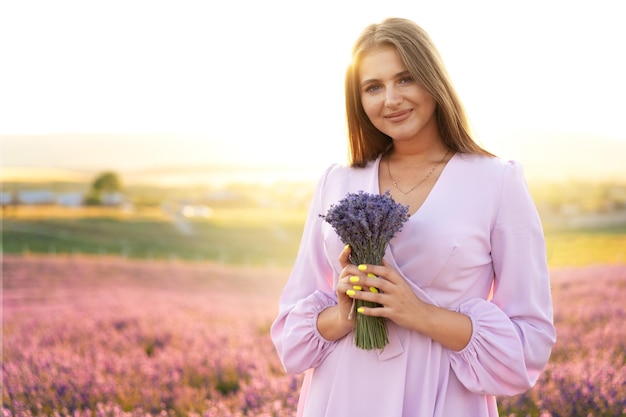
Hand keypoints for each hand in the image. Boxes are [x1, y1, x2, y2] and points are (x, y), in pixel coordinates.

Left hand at [348, 259, 472, 349]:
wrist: (421, 315)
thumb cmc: (408, 297)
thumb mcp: (401, 282)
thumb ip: (390, 271)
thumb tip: (379, 257)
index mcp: (399, 281)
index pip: (385, 271)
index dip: (372, 268)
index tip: (360, 266)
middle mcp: (397, 290)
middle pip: (378, 283)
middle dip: (363, 280)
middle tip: (350, 278)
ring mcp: (395, 302)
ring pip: (376, 297)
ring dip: (361, 295)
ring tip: (349, 293)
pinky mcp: (394, 313)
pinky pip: (379, 311)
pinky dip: (369, 311)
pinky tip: (359, 310)